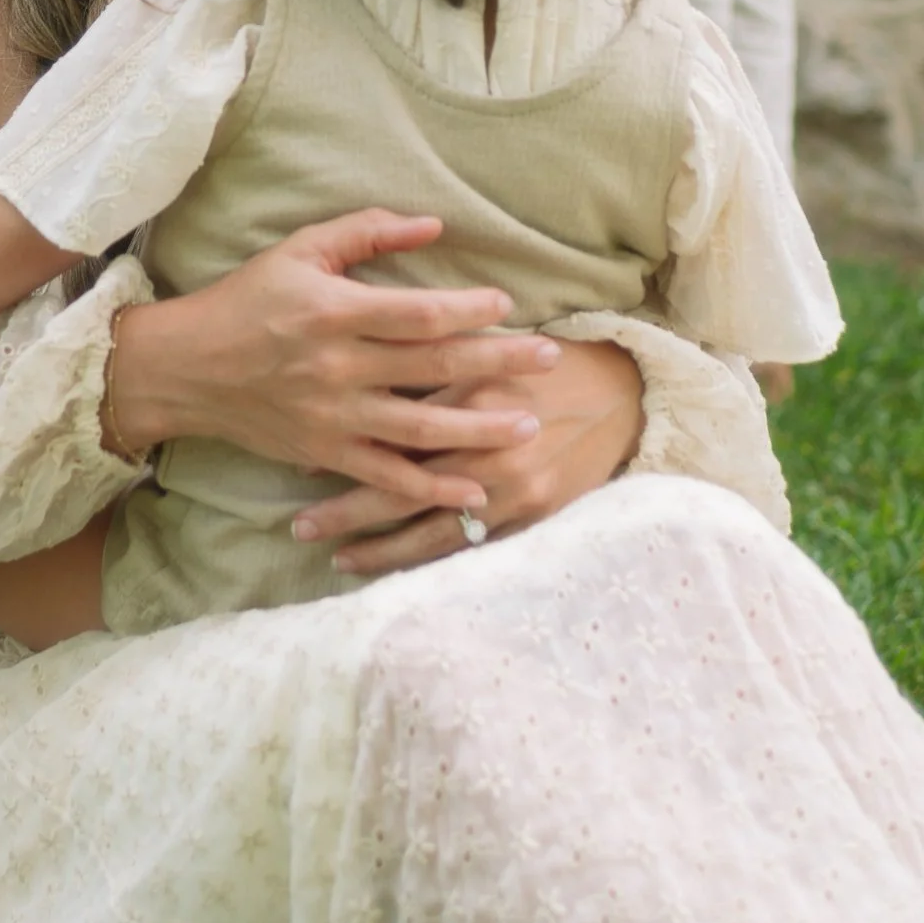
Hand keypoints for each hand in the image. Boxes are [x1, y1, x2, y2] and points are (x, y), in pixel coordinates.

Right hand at [110, 213, 567, 515]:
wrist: (187, 368)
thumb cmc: (248, 300)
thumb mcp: (299, 250)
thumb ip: (366, 231)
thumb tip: (433, 225)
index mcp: (334, 312)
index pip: (414, 313)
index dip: (465, 310)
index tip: (507, 305)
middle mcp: (337, 367)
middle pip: (431, 367)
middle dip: (497, 362)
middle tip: (550, 358)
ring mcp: (333, 416)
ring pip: (419, 428)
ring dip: (479, 429)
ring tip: (529, 426)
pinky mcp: (325, 453)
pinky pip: (386, 477)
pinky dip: (431, 488)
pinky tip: (475, 494)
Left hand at [299, 333, 644, 576]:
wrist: (623, 396)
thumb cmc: (544, 365)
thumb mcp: (489, 352)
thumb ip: (432, 372)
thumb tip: (363, 397)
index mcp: (474, 397)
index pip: (396, 432)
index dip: (348, 454)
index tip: (303, 470)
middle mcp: (489, 449)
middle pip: (404, 490)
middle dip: (349, 514)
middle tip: (300, 529)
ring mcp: (512, 491)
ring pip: (433, 532)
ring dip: (382, 550)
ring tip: (337, 560)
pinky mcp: (532, 517)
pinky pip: (472, 547)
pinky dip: (431, 558)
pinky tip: (397, 569)